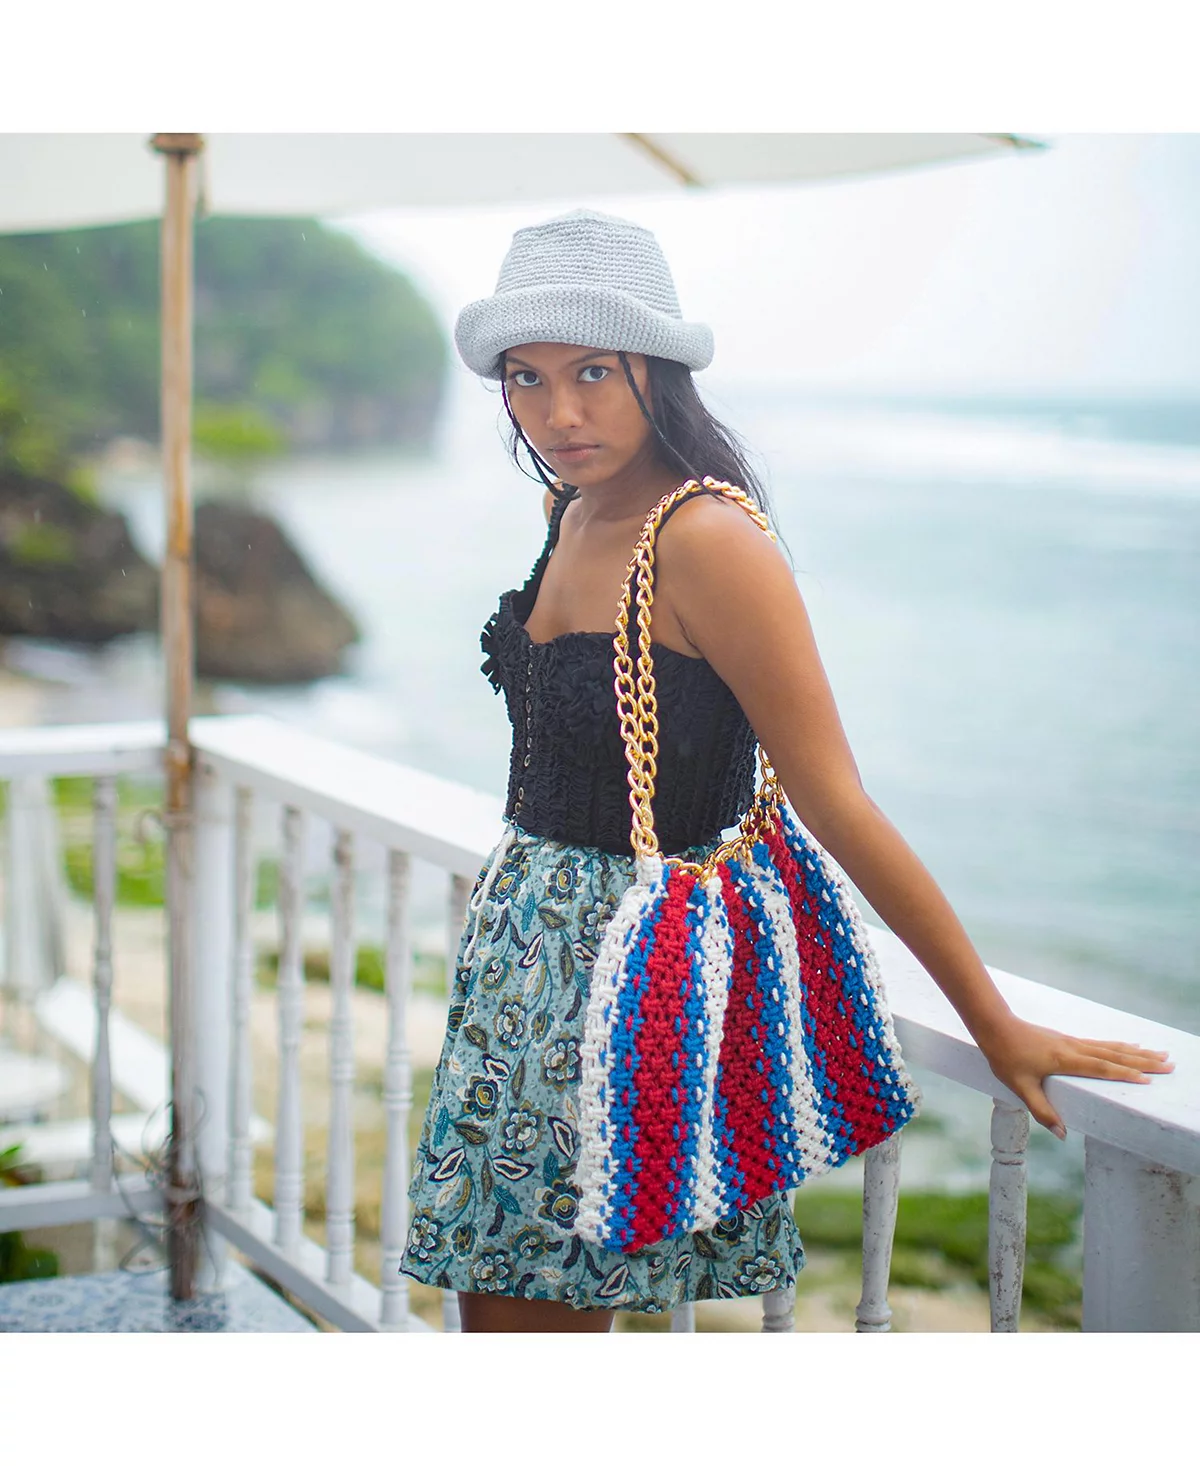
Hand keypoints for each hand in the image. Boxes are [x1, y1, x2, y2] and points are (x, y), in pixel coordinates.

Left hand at [976, 1017, 1174, 1138]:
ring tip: (1159, 1054)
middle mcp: (1073, 1048)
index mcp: (1065, 1060)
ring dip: (1136, 1052)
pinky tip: (1129, 1047)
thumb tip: (1062, 1134)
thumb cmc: (1006, 1056)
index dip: (1125, 1075)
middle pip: (1114, 1056)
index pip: (1102, 1068)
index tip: (1148, 1080)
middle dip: (1143, 1062)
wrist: (995, 1026)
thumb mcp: (1020, 1087)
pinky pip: (1100, 1044)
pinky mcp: (1068, 1040)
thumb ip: (1042, 1111)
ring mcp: (1072, 1042)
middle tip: (1169, 1064)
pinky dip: (1119, 1046)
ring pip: (1110, 1048)